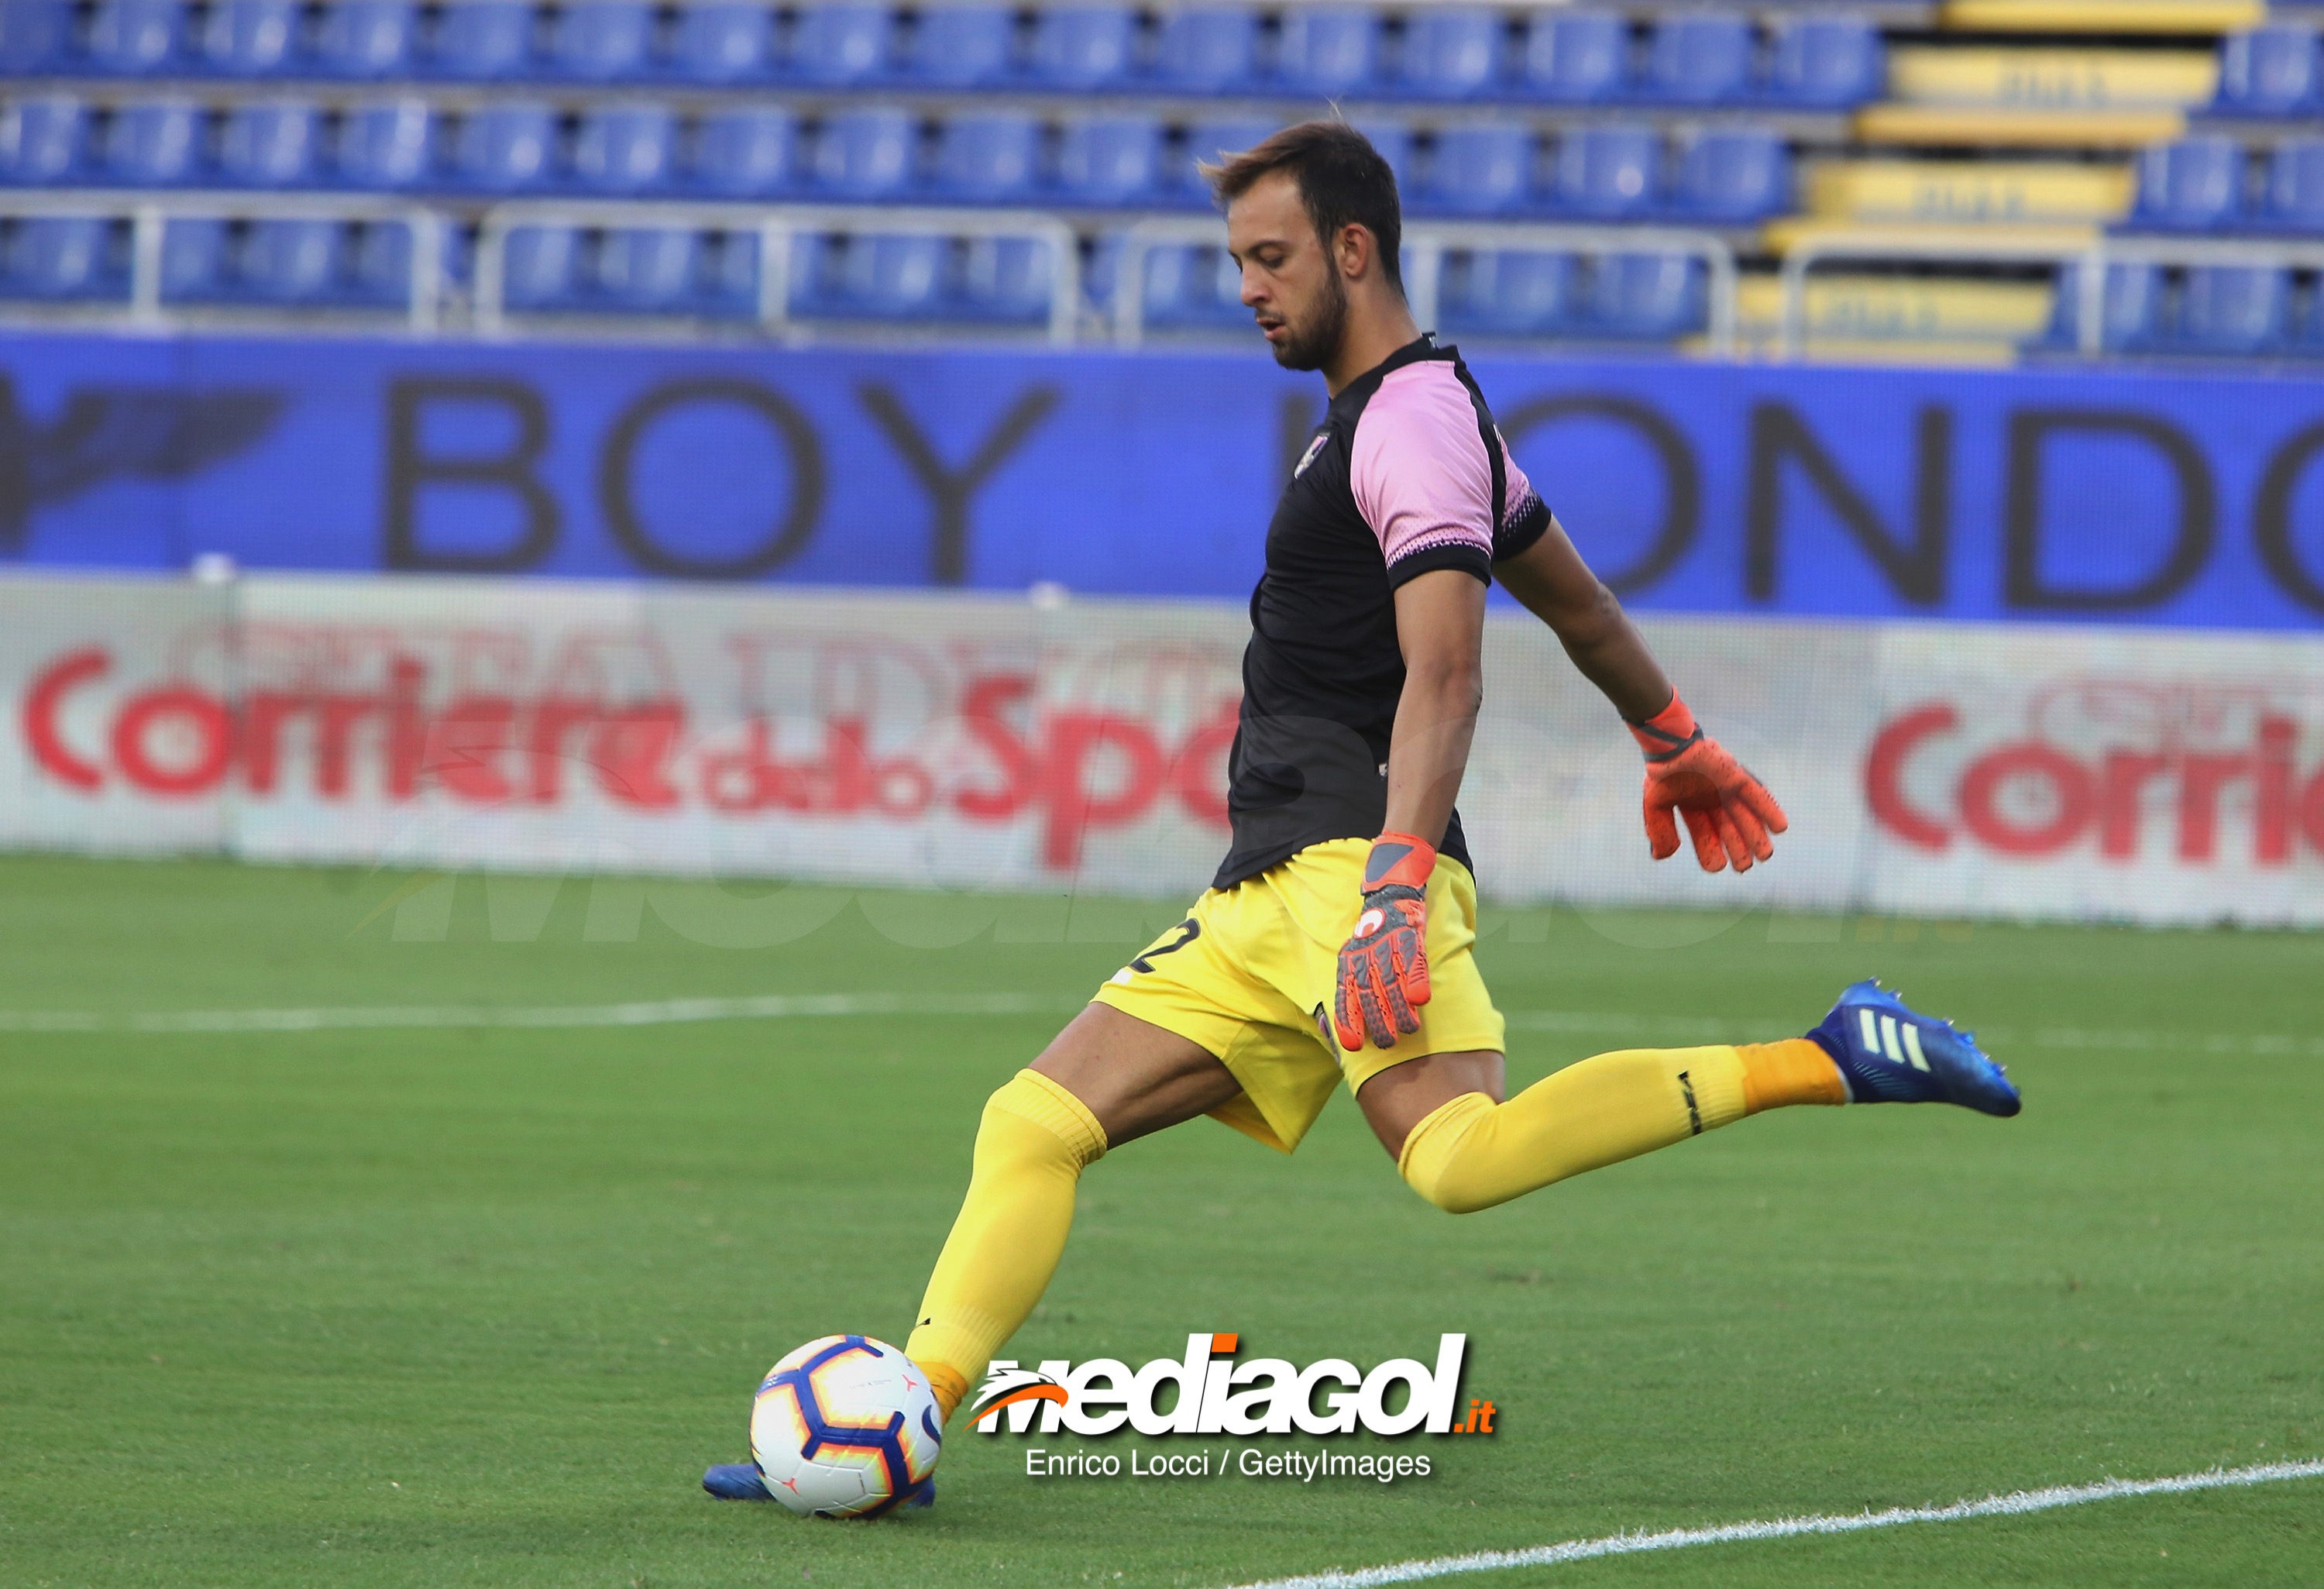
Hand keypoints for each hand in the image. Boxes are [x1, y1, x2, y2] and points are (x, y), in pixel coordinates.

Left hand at [1333, 833, 1434, 1050]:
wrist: (1391, 892)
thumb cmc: (1373, 935)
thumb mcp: (1355, 957)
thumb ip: (1354, 985)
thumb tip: (1345, 1022)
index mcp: (1349, 960)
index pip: (1345, 994)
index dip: (1349, 1021)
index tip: (1353, 1046)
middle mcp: (1365, 953)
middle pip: (1369, 992)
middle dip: (1378, 1020)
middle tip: (1388, 1044)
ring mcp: (1387, 943)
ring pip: (1392, 980)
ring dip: (1400, 1007)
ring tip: (1409, 1029)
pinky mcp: (1410, 934)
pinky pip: (1413, 960)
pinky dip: (1417, 979)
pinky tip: (1422, 1000)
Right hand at [1628, 696, 1787, 872]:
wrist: (1669, 745)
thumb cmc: (1662, 772)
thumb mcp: (1656, 805)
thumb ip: (1659, 830)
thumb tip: (1662, 857)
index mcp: (1693, 806)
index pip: (1704, 833)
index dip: (1711, 851)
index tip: (1717, 865)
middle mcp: (1712, 799)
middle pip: (1729, 829)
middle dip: (1738, 849)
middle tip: (1744, 867)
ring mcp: (1726, 788)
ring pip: (1745, 816)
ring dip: (1756, 836)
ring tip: (1764, 856)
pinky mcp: (1737, 777)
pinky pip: (1757, 795)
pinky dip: (1768, 810)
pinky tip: (1779, 827)